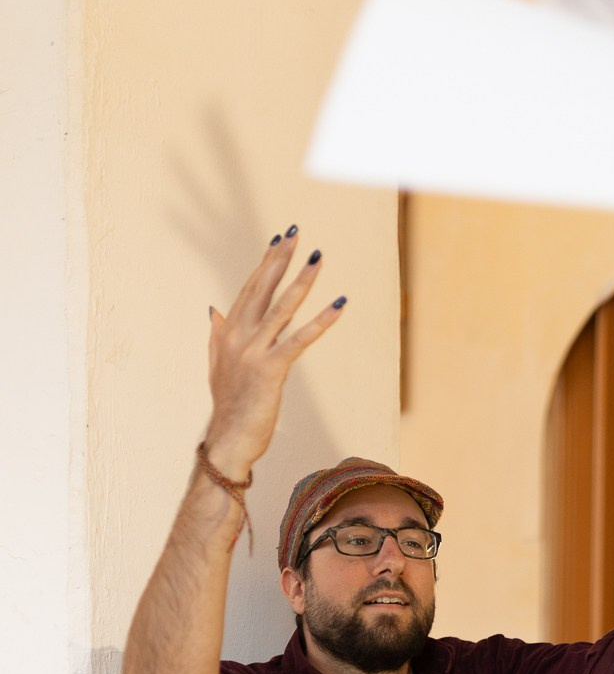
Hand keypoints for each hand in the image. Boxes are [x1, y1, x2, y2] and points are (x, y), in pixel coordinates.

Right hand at [202, 230, 344, 476]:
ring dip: (302, 281)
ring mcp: (253, 351)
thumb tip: (214, 309)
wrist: (228, 439)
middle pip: (262, 288)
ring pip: (281, 307)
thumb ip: (216, 336)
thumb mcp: (218, 366)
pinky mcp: (270, 370)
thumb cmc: (229, 407)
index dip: (265, 263)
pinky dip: (321, 321)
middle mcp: (238, 336)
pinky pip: (299, 339)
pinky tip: (339, 304)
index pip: (249, 289)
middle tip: (296, 234)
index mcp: (228, 332)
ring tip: (318, 258)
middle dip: (279, 259)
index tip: (278, 240)